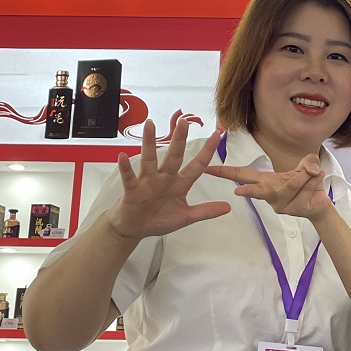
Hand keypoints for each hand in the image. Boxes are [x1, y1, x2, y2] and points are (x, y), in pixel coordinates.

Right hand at [106, 119, 230, 240]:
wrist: (135, 229)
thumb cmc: (159, 219)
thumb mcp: (186, 217)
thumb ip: (205, 211)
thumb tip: (228, 207)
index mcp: (180, 184)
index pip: (196, 165)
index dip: (206, 151)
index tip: (215, 135)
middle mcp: (164, 178)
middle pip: (174, 156)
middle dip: (179, 139)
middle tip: (183, 121)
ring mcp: (148, 182)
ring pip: (149, 159)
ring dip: (149, 142)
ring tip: (150, 124)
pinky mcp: (132, 190)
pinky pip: (129, 177)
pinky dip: (125, 168)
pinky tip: (123, 156)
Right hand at [204, 154, 331, 221]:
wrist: (320, 204)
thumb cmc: (307, 184)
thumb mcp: (307, 166)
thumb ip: (308, 162)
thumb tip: (312, 167)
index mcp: (266, 181)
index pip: (242, 175)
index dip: (224, 172)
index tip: (206, 168)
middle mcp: (270, 194)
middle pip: (257, 191)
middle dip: (248, 190)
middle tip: (237, 191)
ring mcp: (280, 204)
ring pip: (287, 187)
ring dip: (301, 177)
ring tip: (312, 170)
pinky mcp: (292, 210)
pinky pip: (301, 194)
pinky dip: (312, 182)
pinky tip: (318, 177)